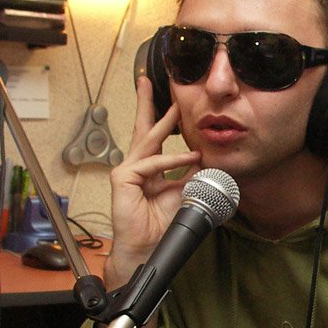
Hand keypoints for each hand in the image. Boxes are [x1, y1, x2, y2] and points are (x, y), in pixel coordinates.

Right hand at [106, 76, 200, 289]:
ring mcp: (127, 171)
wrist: (147, 247)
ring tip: (176, 109)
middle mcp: (136, 166)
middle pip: (143, 129)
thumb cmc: (159, 224)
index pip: (155, 138)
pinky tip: (188, 157)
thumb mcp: (182, 193)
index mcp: (149, 169)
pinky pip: (150, 163)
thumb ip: (190, 175)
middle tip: (148, 80)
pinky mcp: (123, 179)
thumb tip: (204, 158)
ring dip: (164, 124)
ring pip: (148, 142)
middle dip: (146, 104)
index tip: (172, 102)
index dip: (163, 119)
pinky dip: (170, 160)